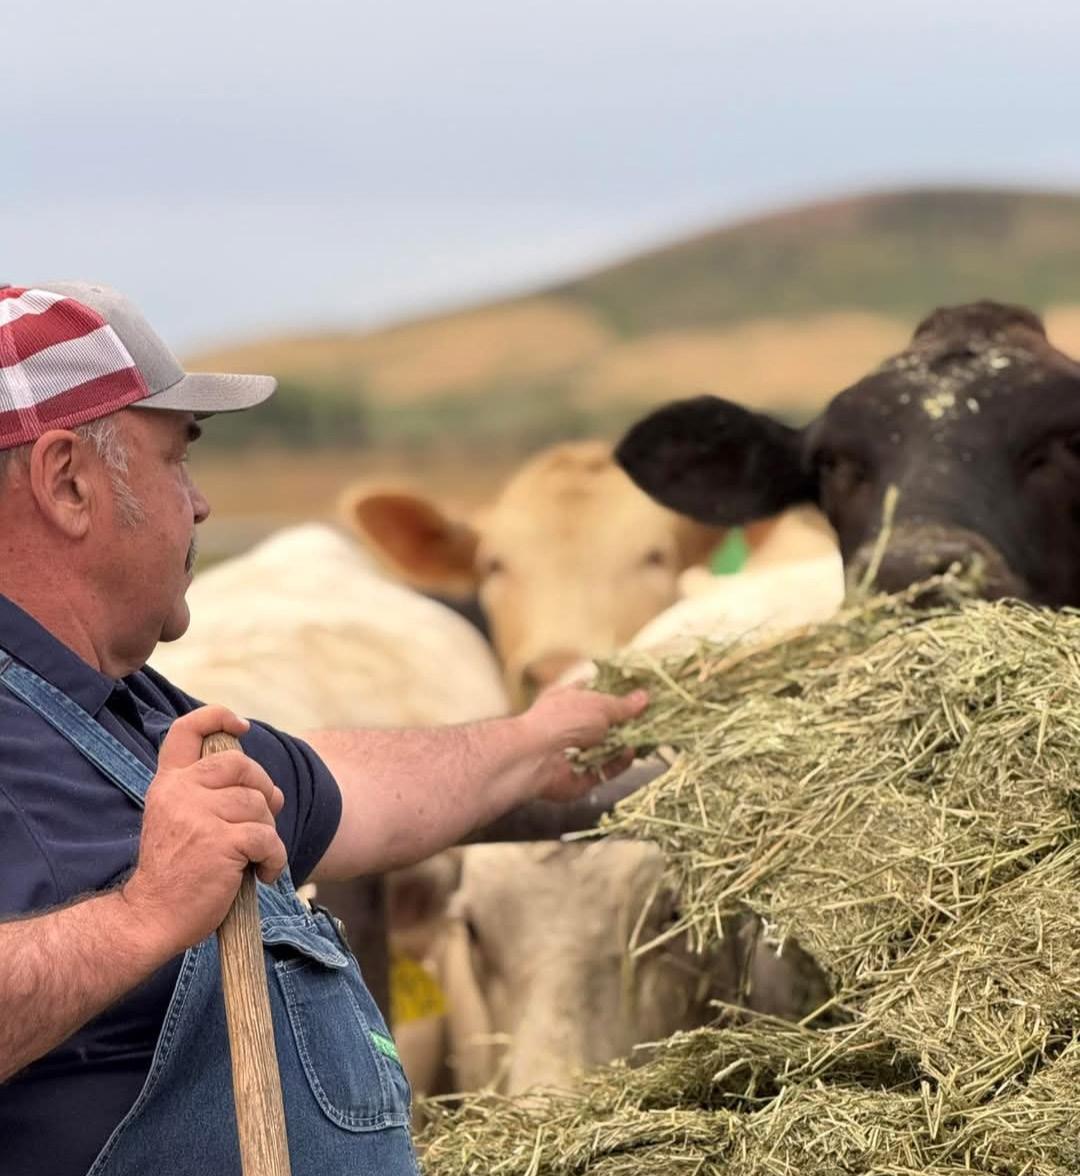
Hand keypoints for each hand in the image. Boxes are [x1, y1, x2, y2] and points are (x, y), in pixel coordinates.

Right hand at [120, 706, 286, 954]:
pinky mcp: (220, 842)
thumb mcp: (181, 822)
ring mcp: (199, 815)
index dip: (217, 717)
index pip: (186, 730)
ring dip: (268, 832)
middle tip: (263, 818)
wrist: (151, 918)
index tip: (240, 726)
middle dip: (262, 788)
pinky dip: (275, 858)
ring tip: (255, 856)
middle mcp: (180, 792)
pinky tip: (264, 874)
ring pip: (259, 804)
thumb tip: (273, 792)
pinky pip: (267, 838)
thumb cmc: (175, 873)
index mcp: (168, 784)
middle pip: (240, 765)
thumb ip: (214, 798)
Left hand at [519, 685, 648, 802]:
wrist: (535, 757)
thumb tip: (644, 697)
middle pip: (604, 723)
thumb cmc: (563, 719)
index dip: (616, 692)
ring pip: (607, 748)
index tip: (641, 693)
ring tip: (648, 736)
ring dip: (626, 743)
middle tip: (653, 719)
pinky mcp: (580, 777)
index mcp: (568, 699)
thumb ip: (623, 705)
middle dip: (627, 722)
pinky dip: (618, 763)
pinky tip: (630, 754)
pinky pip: (605, 770)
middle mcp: (570, 725)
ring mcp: (574, 752)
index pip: (594, 691)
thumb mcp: (599, 704)